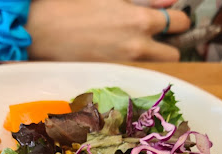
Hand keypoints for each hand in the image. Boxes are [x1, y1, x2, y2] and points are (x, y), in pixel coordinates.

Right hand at [26, 0, 190, 60]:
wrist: (41, 29)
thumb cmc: (73, 5)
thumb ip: (146, 1)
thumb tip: (168, 3)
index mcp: (140, 20)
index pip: (179, 23)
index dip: (178, 21)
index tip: (172, 21)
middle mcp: (137, 47)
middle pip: (174, 54)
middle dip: (169, 46)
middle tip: (158, 40)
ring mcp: (124, 66)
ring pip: (154, 68)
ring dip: (152, 59)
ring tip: (135, 50)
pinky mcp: (110, 77)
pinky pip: (133, 76)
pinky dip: (132, 69)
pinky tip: (117, 58)